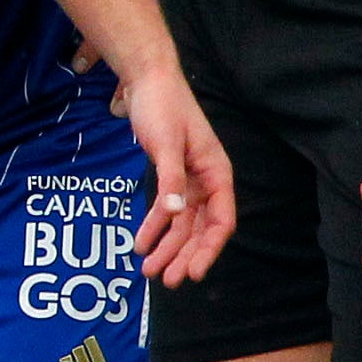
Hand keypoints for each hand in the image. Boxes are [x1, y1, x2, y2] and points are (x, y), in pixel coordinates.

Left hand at [112, 62, 235, 286]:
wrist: (147, 80)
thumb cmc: (163, 106)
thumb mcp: (167, 143)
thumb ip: (170, 179)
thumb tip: (174, 213)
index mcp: (217, 172)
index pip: (221, 220)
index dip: (208, 249)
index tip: (192, 272)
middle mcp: (207, 181)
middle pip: (200, 229)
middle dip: (184, 255)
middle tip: (166, 280)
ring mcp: (189, 181)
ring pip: (182, 224)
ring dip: (167, 247)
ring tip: (148, 269)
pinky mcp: (171, 178)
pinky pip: (166, 210)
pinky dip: (154, 227)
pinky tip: (140, 244)